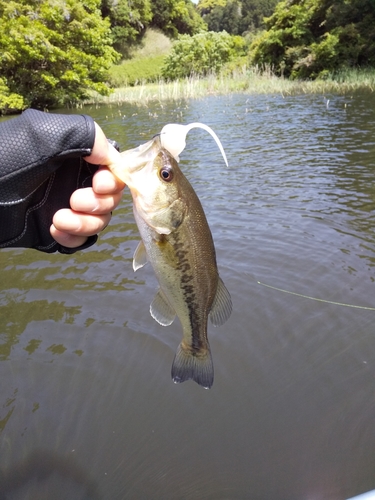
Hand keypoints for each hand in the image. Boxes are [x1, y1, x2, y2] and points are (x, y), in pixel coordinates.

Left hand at [50, 123, 124, 247]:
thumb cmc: (6, 157)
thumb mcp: (44, 134)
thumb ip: (85, 135)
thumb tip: (112, 154)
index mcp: (77, 156)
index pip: (113, 170)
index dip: (113, 181)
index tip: (99, 184)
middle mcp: (76, 181)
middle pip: (111, 199)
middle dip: (99, 204)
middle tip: (75, 201)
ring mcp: (68, 207)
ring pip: (100, 222)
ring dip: (86, 224)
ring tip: (59, 220)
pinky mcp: (57, 229)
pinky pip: (81, 240)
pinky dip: (74, 239)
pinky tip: (55, 231)